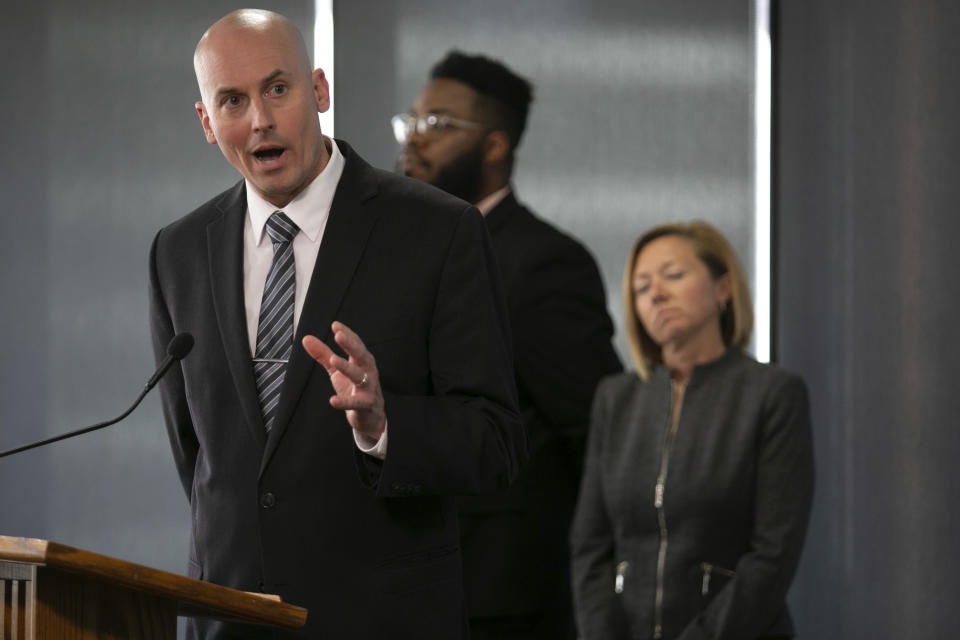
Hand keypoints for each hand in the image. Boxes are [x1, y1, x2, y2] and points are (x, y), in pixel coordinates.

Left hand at [302, 321, 385, 440]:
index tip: (335, 325)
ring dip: (347, 367)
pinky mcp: (366, 405)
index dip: (347, 334)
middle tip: (338, 336)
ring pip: (360, 376)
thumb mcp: (337, 370)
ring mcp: (369, 388)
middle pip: (361, 355)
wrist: (370, 417)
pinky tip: (333, 400)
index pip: (356, 344)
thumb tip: (306, 339)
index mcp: (362, 362)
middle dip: (351, 345)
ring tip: (334, 360)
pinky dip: (345, 402)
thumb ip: (323, 354)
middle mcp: (368, 372)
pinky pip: (356, 403)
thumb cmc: (355, 390)